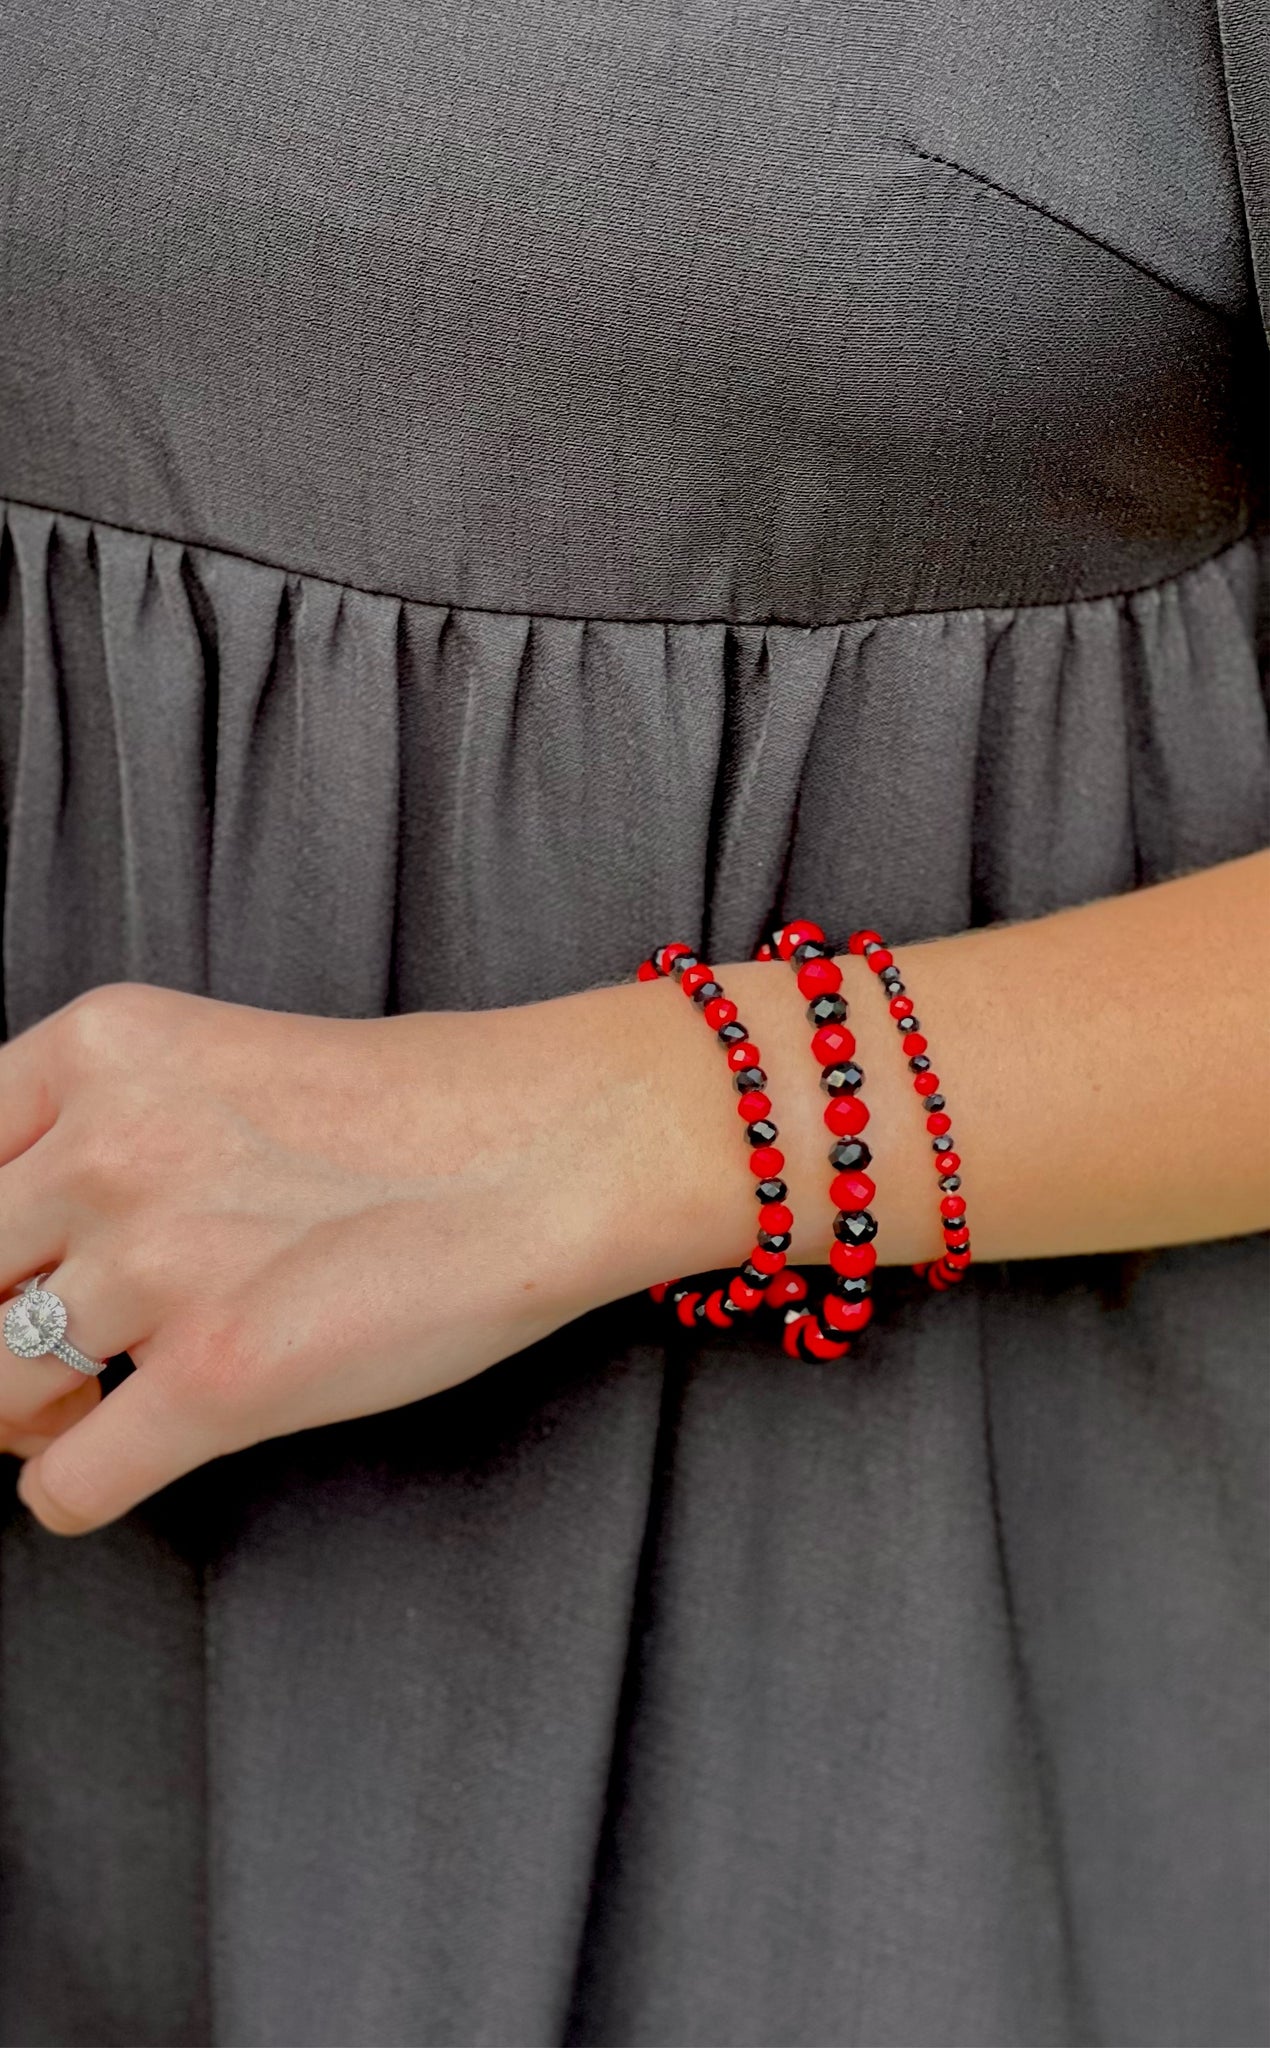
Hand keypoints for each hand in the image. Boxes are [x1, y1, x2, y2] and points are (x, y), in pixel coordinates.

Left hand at [0, 981, 640, 1535]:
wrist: (550, 1143)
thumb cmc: (408, 1108)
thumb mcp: (210, 1061)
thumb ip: (91, 1123)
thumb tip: (6, 1246)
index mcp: (99, 1047)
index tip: (13, 1272)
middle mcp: (109, 1144)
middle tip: (48, 1346)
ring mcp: (162, 1261)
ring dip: (28, 1415)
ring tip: (94, 1402)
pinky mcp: (222, 1377)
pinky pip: (64, 1489)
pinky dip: (74, 1491)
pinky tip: (128, 1458)